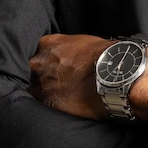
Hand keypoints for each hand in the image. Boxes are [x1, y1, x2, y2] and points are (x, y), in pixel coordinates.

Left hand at [27, 33, 147, 124]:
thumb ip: (67, 48)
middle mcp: (38, 63)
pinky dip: (50, 104)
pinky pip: (41, 104)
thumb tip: (68, 56)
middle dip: (41, 75)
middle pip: (30, 70)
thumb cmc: (106, 56)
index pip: (37, 52)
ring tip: (60, 94)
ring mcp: (41, 84)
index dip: (45, 60)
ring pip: (33, 88)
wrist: (117, 75)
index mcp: (47, 44)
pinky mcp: (48, 103)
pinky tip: (62, 104)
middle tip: (55, 81)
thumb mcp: (83, 43)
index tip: (51, 66)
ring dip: (44, 91)